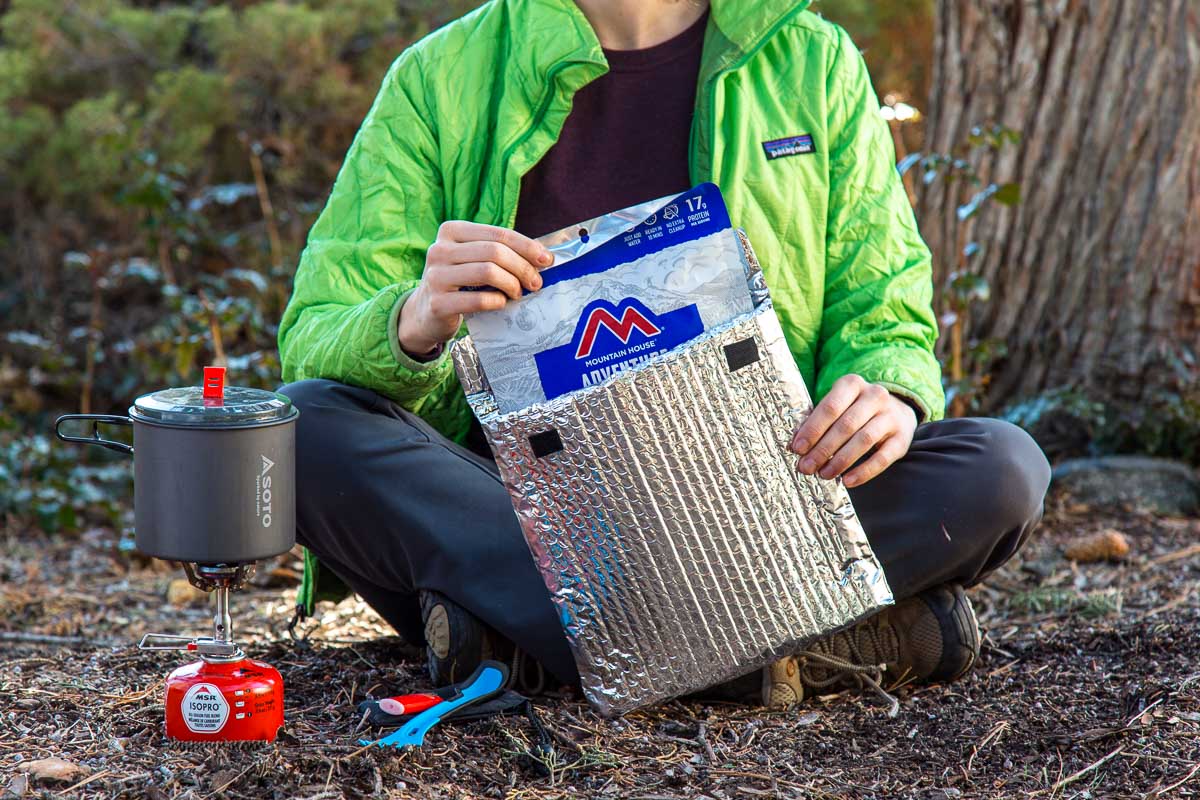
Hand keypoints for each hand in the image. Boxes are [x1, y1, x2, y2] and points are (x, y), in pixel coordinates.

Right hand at [398, 221, 552, 355]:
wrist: (427, 313)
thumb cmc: (461, 283)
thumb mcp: (474, 259)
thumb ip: (501, 253)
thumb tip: (543, 257)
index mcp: (451, 231)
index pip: (498, 234)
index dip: (527, 246)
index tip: (547, 260)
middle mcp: (439, 249)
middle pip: (494, 252)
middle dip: (523, 267)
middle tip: (536, 283)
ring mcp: (435, 276)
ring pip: (487, 271)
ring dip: (512, 284)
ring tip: (518, 293)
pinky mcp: (438, 303)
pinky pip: (478, 299)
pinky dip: (497, 301)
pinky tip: (501, 303)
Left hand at [789, 374, 916, 487]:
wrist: (896, 410)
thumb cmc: (854, 411)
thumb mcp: (837, 407)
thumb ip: (818, 422)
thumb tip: (796, 446)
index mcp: (852, 384)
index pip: (830, 407)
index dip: (813, 429)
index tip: (797, 448)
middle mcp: (874, 396)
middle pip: (846, 425)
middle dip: (823, 449)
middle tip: (807, 467)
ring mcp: (891, 416)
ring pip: (864, 440)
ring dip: (841, 460)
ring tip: (824, 474)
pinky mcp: (903, 438)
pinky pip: (883, 457)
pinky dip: (864, 471)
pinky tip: (847, 481)